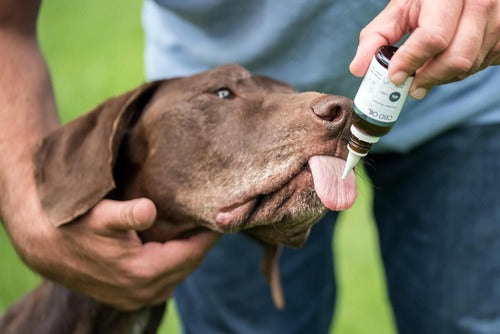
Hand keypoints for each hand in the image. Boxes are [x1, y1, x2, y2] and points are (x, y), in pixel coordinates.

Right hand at [8, 196, 218, 310]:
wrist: (46, 247)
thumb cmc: (75, 225)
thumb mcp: (101, 215)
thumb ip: (127, 214)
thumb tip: (148, 210)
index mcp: (144, 272)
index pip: (192, 253)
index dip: (208, 235)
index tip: (222, 218)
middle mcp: (143, 291)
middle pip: (187, 265)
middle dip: (200, 244)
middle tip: (212, 222)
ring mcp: (136, 298)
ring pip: (177, 275)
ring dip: (187, 255)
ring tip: (195, 232)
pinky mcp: (128, 298)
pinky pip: (163, 282)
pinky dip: (173, 265)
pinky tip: (173, 247)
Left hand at [350, 0, 499, 98]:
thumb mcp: (401, 9)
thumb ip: (377, 36)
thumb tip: (357, 69)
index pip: (432, 37)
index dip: (411, 62)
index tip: (394, 77)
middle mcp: (480, 1)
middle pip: (455, 57)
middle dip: (428, 78)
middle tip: (410, 87)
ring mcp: (499, 17)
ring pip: (469, 65)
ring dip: (442, 77)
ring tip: (425, 72)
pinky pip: (481, 64)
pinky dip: (459, 71)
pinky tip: (446, 62)